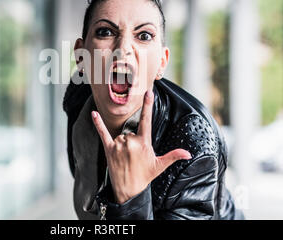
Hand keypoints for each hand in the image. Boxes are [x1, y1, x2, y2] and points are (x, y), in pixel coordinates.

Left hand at [92, 89, 191, 203]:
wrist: (129, 191)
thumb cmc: (145, 176)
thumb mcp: (160, 166)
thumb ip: (173, 156)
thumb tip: (188, 153)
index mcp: (143, 143)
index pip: (147, 120)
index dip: (148, 106)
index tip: (149, 92)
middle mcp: (130, 142)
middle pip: (131, 132)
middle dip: (133, 142)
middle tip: (134, 157)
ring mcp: (118, 145)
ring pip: (121, 136)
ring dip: (123, 144)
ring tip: (126, 158)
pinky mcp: (108, 149)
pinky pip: (102, 133)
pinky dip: (98, 123)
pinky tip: (94, 113)